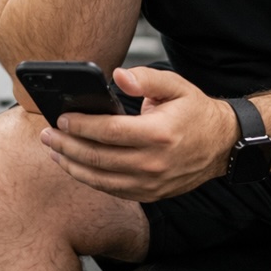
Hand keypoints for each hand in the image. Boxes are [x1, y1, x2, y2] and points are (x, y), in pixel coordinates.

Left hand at [38, 66, 237, 201]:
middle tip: (47, 134)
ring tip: (54, 151)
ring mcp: (151, 182)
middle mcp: (154, 162)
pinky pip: (112, 190)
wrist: (223, 144)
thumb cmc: (197, 113)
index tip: (61, 118)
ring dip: (72, 165)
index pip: (108, 132)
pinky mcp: (151, 194)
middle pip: (98, 157)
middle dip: (67, 145)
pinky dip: (89, 179)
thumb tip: (117, 76)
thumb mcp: (176, 86)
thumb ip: (145, 79)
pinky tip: (76, 167)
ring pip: (100, 178)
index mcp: (158, 133)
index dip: (81, 125)